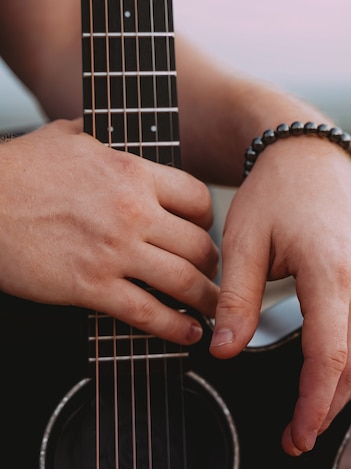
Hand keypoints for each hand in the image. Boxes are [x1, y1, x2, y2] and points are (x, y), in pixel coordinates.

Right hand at [0, 120, 218, 342]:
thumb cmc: (19, 171)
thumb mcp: (67, 137)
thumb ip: (101, 139)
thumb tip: (106, 135)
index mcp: (131, 173)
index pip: (197, 198)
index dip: (208, 219)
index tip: (203, 230)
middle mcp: (132, 211)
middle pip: (199, 244)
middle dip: (211, 264)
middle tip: (210, 273)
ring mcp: (113, 250)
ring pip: (183, 281)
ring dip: (205, 300)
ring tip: (213, 309)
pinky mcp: (90, 286)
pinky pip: (145, 312)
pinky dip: (173, 327)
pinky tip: (187, 332)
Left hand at [210, 136, 350, 455]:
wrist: (308, 154)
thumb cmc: (273, 193)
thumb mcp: (244, 241)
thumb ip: (236, 300)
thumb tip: (224, 352)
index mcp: (330, 272)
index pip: (329, 355)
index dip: (313, 403)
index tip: (294, 435)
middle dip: (327, 407)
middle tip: (295, 438)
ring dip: (343, 388)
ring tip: (311, 414)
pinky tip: (332, 374)